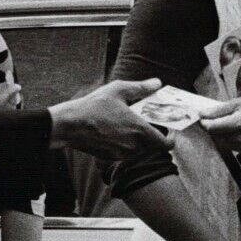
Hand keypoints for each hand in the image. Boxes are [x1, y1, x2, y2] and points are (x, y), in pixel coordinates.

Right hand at [48, 79, 172, 160]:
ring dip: (139, 139)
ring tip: (129, 123)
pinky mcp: (111, 157)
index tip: (168, 129)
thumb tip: (157, 83)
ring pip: (139, 149)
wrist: (69, 125)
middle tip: (146, 121)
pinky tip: (115, 129)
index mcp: (140, 131)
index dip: (171, 138)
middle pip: (153, 146)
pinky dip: (126, 143)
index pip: (166, 144)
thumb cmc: (94, 107)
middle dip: (153, 134)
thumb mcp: (119, 90)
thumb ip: (141, 88)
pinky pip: (126, 151)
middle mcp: (133, 146)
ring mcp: (122, 153)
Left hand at [199, 96, 240, 148]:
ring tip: (231, 121)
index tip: (203, 117)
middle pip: (214, 135)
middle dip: (212, 126)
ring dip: (219, 132)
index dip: (204, 122)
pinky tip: (236, 129)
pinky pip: (228, 144)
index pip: (211, 128)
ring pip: (220, 140)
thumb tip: (202, 114)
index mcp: (238, 123)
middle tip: (218, 117)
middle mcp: (239, 137)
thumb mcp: (237, 102)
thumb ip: (218, 110)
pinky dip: (227, 137)